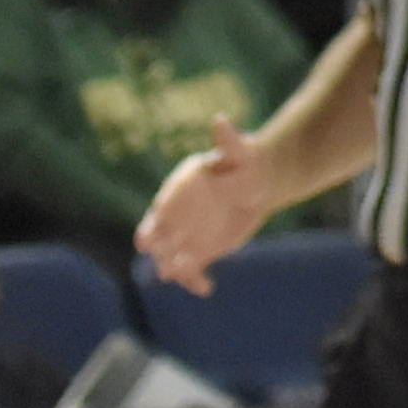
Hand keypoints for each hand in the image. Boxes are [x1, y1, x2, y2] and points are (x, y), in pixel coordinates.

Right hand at [132, 146, 271, 291]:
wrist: (261, 184)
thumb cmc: (246, 162)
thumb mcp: (240, 150)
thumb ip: (227, 140)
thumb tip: (219, 120)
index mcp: (179, 190)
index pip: (159, 208)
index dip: (154, 222)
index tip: (147, 237)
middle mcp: (176, 216)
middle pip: (157, 238)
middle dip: (158, 250)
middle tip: (165, 260)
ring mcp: (185, 236)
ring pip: (170, 258)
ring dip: (173, 268)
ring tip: (184, 271)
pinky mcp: (199, 252)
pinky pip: (191, 271)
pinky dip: (195, 280)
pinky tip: (207, 287)